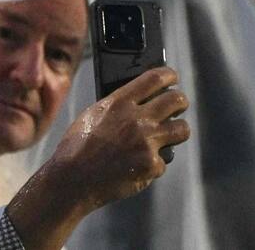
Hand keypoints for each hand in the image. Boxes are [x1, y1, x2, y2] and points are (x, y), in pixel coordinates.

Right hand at [5, 67, 189, 249]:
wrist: (73, 178)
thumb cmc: (77, 146)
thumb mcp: (93, 114)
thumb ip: (117, 105)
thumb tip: (139, 99)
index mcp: (119, 102)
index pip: (155, 78)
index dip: (169, 75)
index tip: (172, 78)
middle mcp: (137, 119)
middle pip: (177, 100)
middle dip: (180, 101)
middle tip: (178, 106)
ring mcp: (147, 143)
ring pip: (182, 129)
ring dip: (177, 131)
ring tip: (168, 135)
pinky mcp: (151, 166)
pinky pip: (163, 160)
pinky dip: (152, 164)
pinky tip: (137, 166)